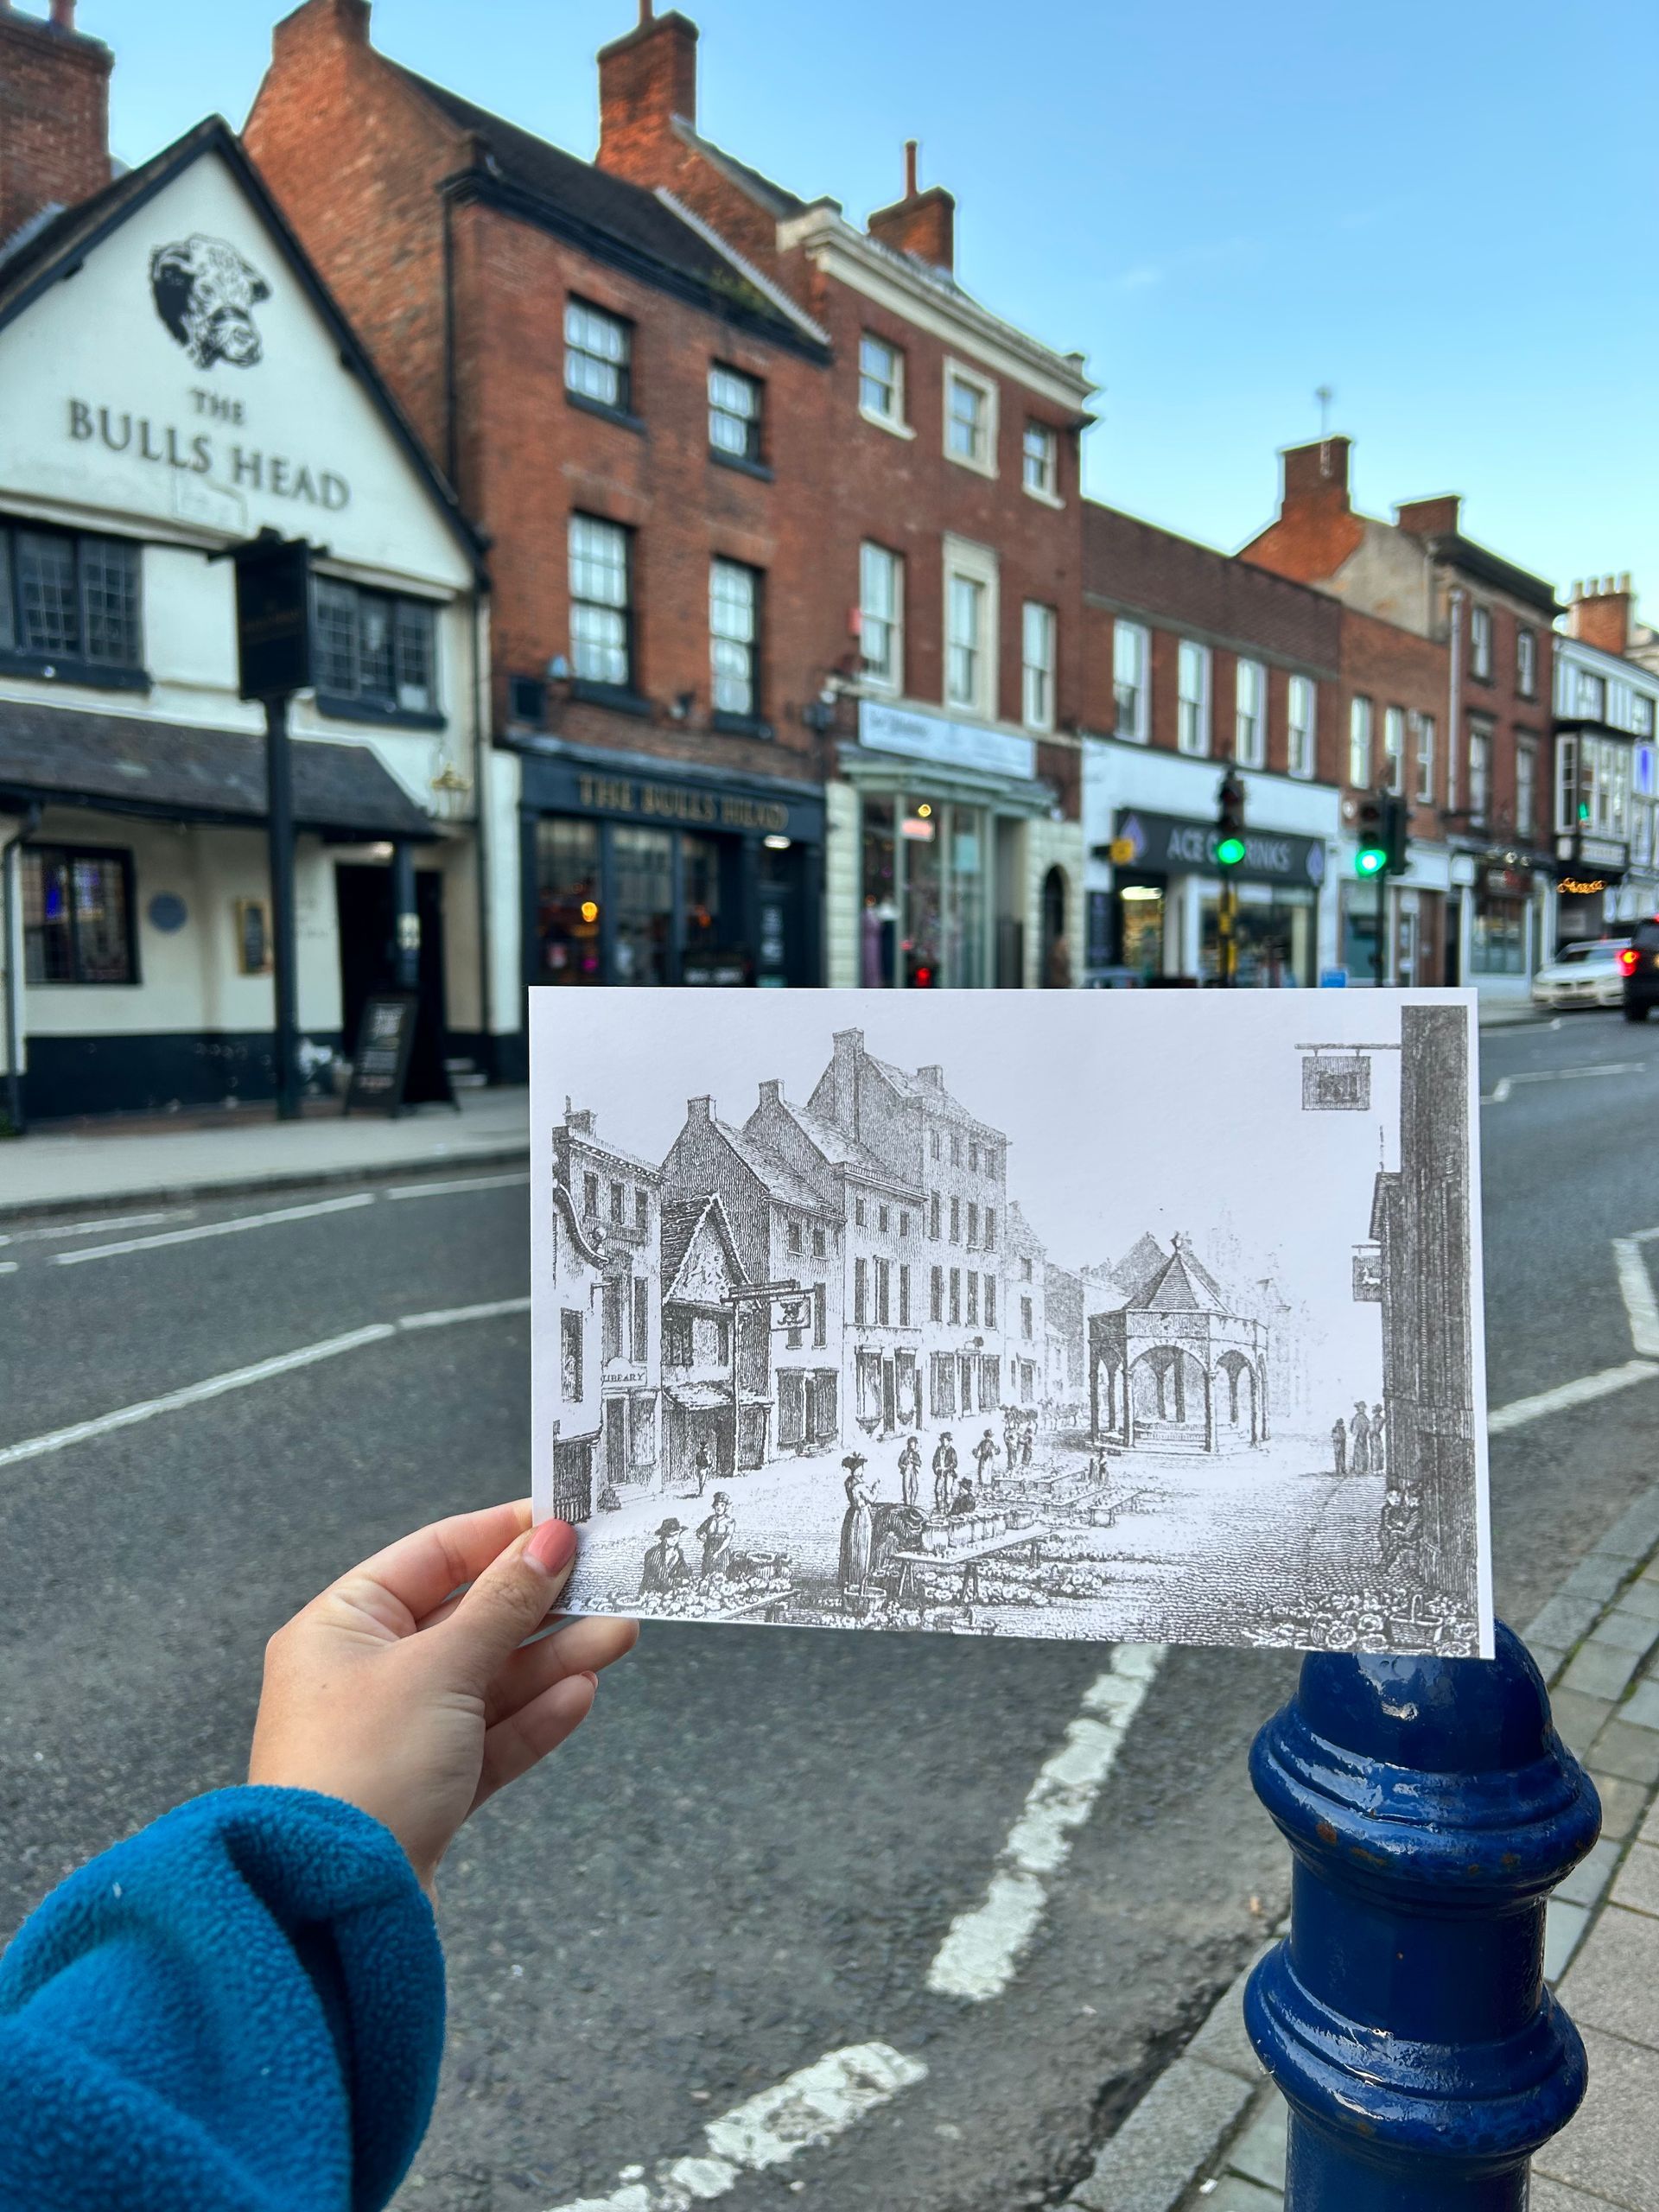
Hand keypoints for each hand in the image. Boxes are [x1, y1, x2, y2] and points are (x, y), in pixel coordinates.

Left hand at [249, 1501, 636, 1895]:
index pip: (431, 1556)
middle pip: (468, 1620)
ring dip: (552, 1658)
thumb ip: (502, 1604)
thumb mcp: (440, 1668)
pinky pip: (489, 1739)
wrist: (333, 1905)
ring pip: (488, 1681)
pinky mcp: (427, 1790)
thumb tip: (548, 1541)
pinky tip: (579, 1693)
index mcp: (341, 1627)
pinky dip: (534, 1717)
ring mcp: (397, 1734)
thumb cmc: (363, 1767)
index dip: (500, 1535)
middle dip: (541, 1604)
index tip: (563, 1520)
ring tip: (619, 1635)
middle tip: (608, 1580)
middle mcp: (364, 1674)